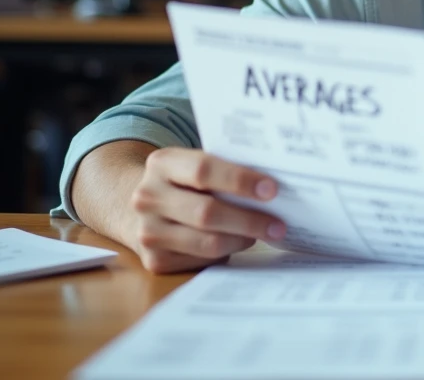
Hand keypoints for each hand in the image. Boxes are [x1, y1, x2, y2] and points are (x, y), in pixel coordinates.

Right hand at [128, 147, 286, 273]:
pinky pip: (201, 260)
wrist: (145, 208)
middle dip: (249, 219)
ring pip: (206, 242)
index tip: (272, 190)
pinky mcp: (154, 260)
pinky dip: (227, 252)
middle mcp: (147, 197)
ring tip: (265, 233)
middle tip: (279, 225)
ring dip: (242, 239)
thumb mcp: (196, 165)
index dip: (240, 180)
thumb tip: (273, 187)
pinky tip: (239, 242)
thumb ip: (225, 169)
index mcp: (162, 163)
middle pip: (206, 212)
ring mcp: (148, 231)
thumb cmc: (187, 183)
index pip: (203, 170)